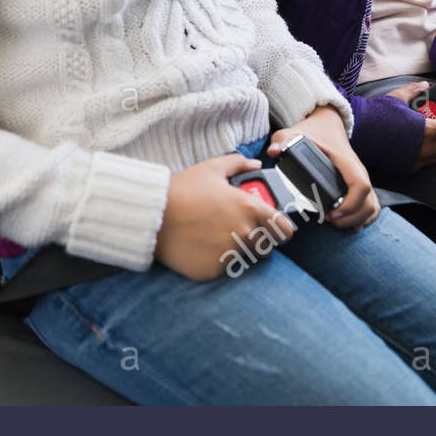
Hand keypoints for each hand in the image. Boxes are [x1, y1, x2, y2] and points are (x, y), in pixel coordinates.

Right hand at [155, 153, 295, 281]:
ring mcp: (229, 255)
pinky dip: (215, 261)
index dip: (281, 229)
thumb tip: (256, 164)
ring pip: (244, 259)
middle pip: (266, 247)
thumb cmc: (181, 190)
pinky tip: (200, 248)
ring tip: (215, 238)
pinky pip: (223, 269)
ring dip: (237, 251)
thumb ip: (238, 164)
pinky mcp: (213, 271)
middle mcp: (243, 234)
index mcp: (248, 210)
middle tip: (238, 231)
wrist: (151, 216)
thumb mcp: (211, 168)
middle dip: (257, 240)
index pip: (284, 229)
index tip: (275, 229)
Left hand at [266, 105, 380, 231]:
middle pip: (368, 202)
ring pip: (372, 206)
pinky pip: (372, 205)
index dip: (349, 204)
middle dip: (350, 217)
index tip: (331, 214)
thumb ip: (283, 140)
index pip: (360, 185)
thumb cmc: (313, 132)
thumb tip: (273, 151)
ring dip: (358, 219)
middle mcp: (357, 171)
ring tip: (337, 222)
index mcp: (346, 161)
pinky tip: (352, 224)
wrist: (327, 125)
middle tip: (329, 220)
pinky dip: (365, 218)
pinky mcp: (360, 184)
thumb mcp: (295, 133)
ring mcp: (361, 178)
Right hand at [384, 81, 435, 171]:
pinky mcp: (407, 168)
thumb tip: (425, 85)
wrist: (356, 133)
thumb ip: (414, 91)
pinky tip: (421, 145)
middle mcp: (425, 149)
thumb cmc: (376, 114)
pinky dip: (430, 154)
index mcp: (427, 130)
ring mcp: (416, 161)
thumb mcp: (397, 97)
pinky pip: (427, 163)